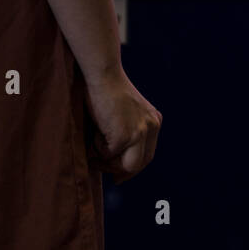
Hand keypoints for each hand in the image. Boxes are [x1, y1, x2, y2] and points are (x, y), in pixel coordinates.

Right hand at [82, 68, 161, 183]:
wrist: (103, 73)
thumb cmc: (106, 88)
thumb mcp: (126, 111)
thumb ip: (128, 130)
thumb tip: (116, 160)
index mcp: (153, 121)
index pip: (148, 154)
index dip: (133, 167)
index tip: (120, 176)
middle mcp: (151, 127)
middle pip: (140, 164)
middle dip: (122, 172)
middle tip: (110, 176)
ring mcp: (139, 133)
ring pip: (125, 166)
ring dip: (107, 161)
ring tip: (95, 147)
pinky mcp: (123, 137)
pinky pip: (107, 155)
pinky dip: (97, 147)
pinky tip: (95, 131)